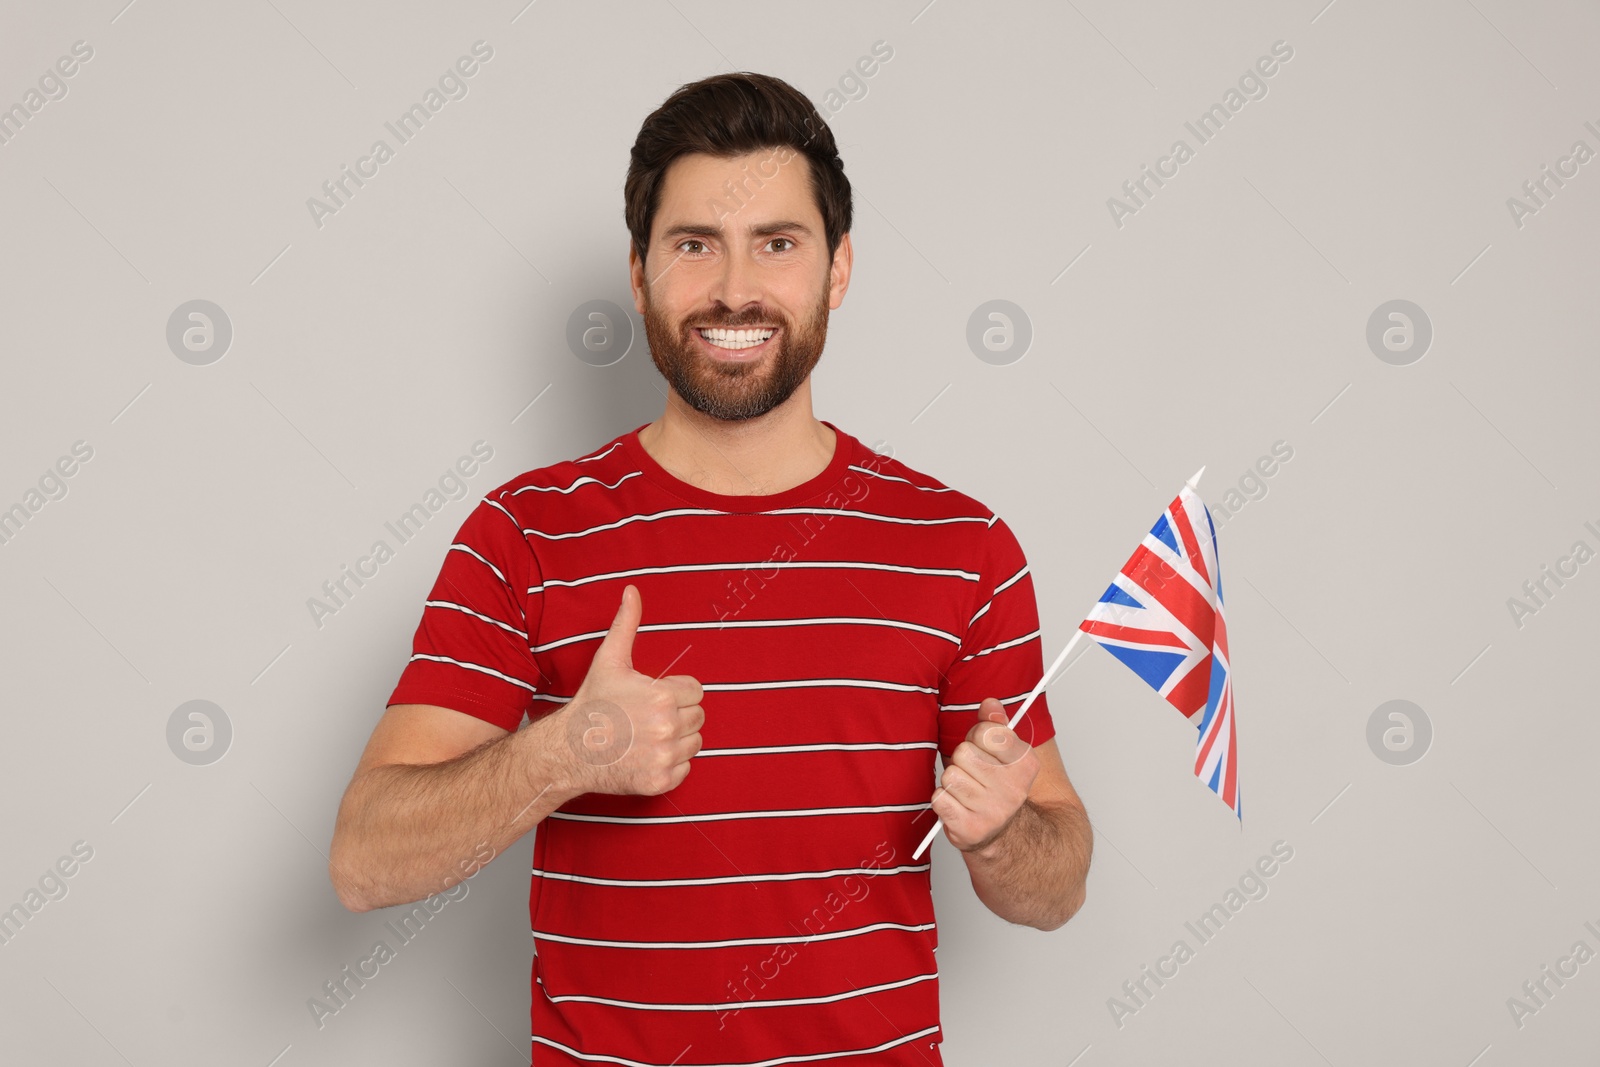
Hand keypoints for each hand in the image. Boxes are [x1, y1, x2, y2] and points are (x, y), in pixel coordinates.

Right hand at [555, 584, 703, 795]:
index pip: (696, 691)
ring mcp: (665, 757)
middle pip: (698, 717)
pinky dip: (670, 764)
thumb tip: (632, 590)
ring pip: (694, 743)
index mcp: (663, 696)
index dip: (676, 692)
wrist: (568, 750)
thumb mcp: (609, 660)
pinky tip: (646, 755)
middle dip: (678, 714)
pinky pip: (685, 769)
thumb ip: (626, 624)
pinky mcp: (660, 781)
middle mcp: (668, 727)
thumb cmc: (592, 704)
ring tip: (647, 735)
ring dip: (677, 739)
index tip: (654, 696)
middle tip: (648, 717)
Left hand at [931, 698, 1039, 852]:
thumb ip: (995, 724)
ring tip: (967, 791)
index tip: (984, 750)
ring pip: (950, 775)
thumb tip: (989, 702)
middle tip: (975, 775)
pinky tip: (959, 806)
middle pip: (963, 752)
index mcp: (1025, 763)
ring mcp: (993, 811)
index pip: (985, 731)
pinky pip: (939, 798)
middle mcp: (1013, 789)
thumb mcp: (1003, 751)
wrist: (1002, 833)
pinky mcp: (970, 829)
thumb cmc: (997, 784)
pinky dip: (943, 800)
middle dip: (962, 761)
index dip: (976, 737)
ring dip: (953, 782)